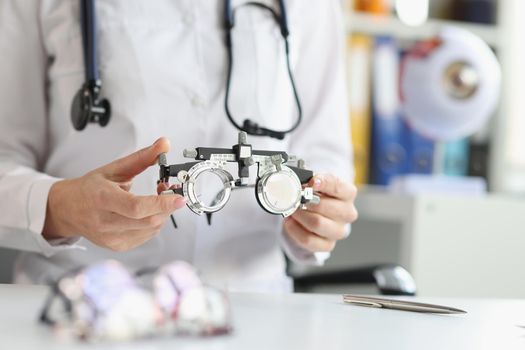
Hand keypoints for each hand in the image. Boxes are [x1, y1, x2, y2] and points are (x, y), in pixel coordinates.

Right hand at [43, 138, 185, 251]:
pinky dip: (154, 223)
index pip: (137, 207)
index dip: (161, 204)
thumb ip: (142, 157)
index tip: (179, 198)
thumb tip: (164, 144)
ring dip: (162, 214)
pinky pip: (146, 236)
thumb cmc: (90, 188)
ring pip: (151, 229)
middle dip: (167, 207)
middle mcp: (105, 222)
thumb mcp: (113, 168)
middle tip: (170, 192)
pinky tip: (147, 213)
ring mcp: (111, 238)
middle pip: (148, 220)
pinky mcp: (117, 246)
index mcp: (102, 199)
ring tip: (157, 200)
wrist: (66, 210)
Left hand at [283, 174, 357, 252]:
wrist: (316, 214)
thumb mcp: (317, 183)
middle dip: (305, 201)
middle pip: (324, 206)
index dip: (323, 183)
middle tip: (293, 198)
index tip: (311, 182)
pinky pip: (308, 239)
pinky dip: (295, 230)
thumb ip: (311, 181)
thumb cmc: (318, 196)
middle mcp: (347, 213)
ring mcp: (339, 231)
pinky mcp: (328, 244)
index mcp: (348, 194)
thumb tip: (299, 184)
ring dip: (299, 215)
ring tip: (291, 210)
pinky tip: (290, 222)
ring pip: (316, 223)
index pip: (338, 186)